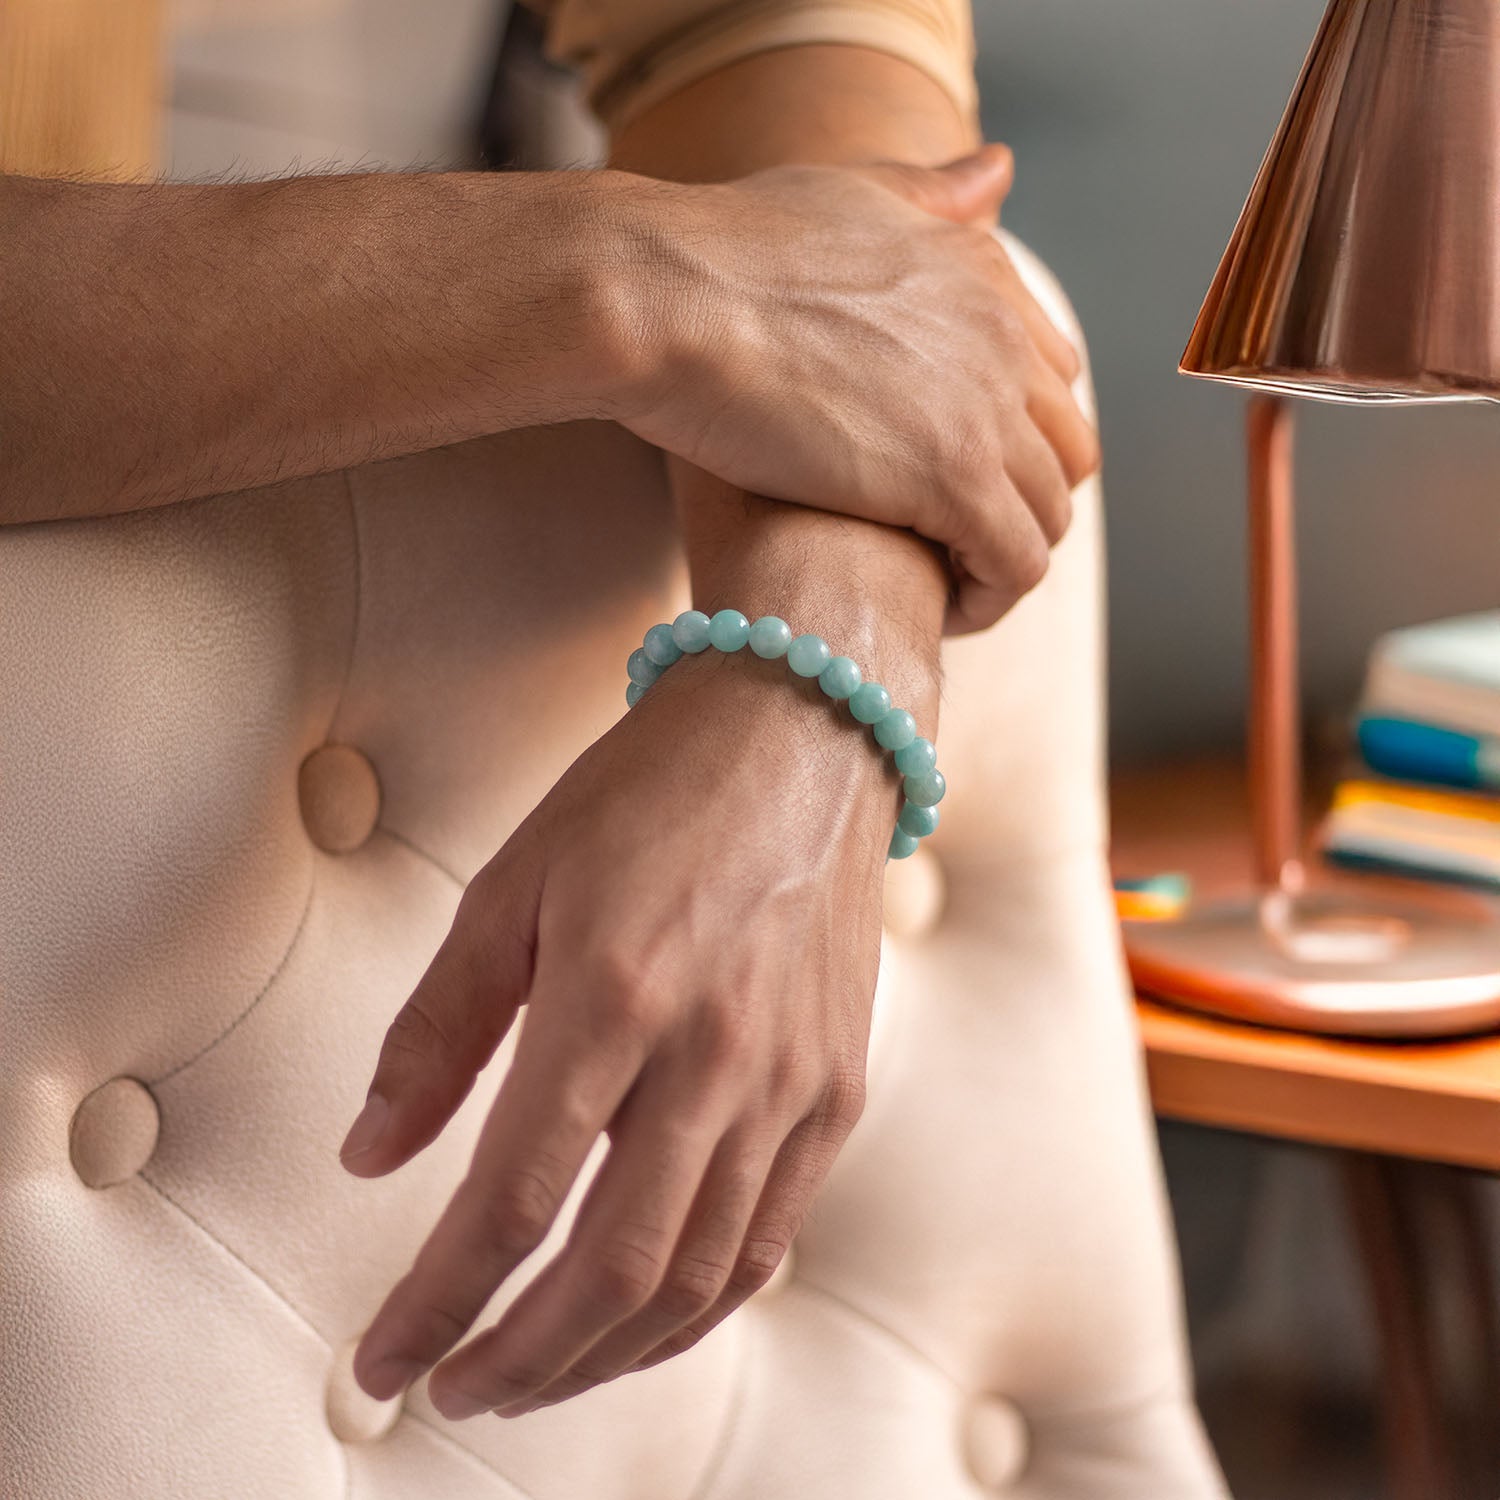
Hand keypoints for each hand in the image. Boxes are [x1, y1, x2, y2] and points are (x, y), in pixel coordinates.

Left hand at [342, 647, 899, 1417]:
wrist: (803, 739)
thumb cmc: (651, 797)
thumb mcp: (514, 885)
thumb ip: (439, 1028)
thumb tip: (370, 1151)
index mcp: (614, 995)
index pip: (512, 1201)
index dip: (437, 1302)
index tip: (383, 1357)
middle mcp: (716, 1056)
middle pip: (613, 1270)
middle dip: (517, 1361)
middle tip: (452, 1389)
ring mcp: (792, 1083)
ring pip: (699, 1277)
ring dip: (604, 1356)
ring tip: (533, 1377)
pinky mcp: (838, 1091)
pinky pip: (770, 1238)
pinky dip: (698, 1307)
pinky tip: (643, 1322)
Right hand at [608, 146, 1099, 632]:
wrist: (667, 300)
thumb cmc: (722, 253)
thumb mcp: (844, 195)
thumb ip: (927, 195)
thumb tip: (997, 171)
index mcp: (981, 273)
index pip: (1053, 375)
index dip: (1015, 437)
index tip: (955, 477)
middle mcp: (1003, 338)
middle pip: (1067, 449)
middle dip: (1022, 503)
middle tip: (952, 541)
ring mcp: (986, 410)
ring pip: (1049, 515)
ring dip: (1003, 558)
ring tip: (940, 584)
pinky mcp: (954, 480)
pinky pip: (1017, 565)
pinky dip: (990, 598)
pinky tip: (937, 609)